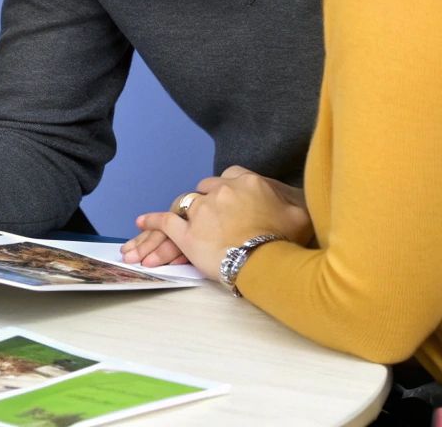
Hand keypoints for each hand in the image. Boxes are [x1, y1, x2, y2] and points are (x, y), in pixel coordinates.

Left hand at [121, 166, 312, 268]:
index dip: (228, 191)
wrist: (268, 263)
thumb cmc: (287, 240)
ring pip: (186, 205)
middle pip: (206, 191)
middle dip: (206, 202)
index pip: (231, 178)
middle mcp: (221, 191)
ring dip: (183, 215)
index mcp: (247, 182)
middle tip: (208, 219)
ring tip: (181, 224)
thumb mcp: (300, 213)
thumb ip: (289, 198)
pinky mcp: (188, 233)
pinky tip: (141, 223)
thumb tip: (290, 197)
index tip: (231, 203)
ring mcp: (202, 211)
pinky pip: (165, 223)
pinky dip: (152, 222)